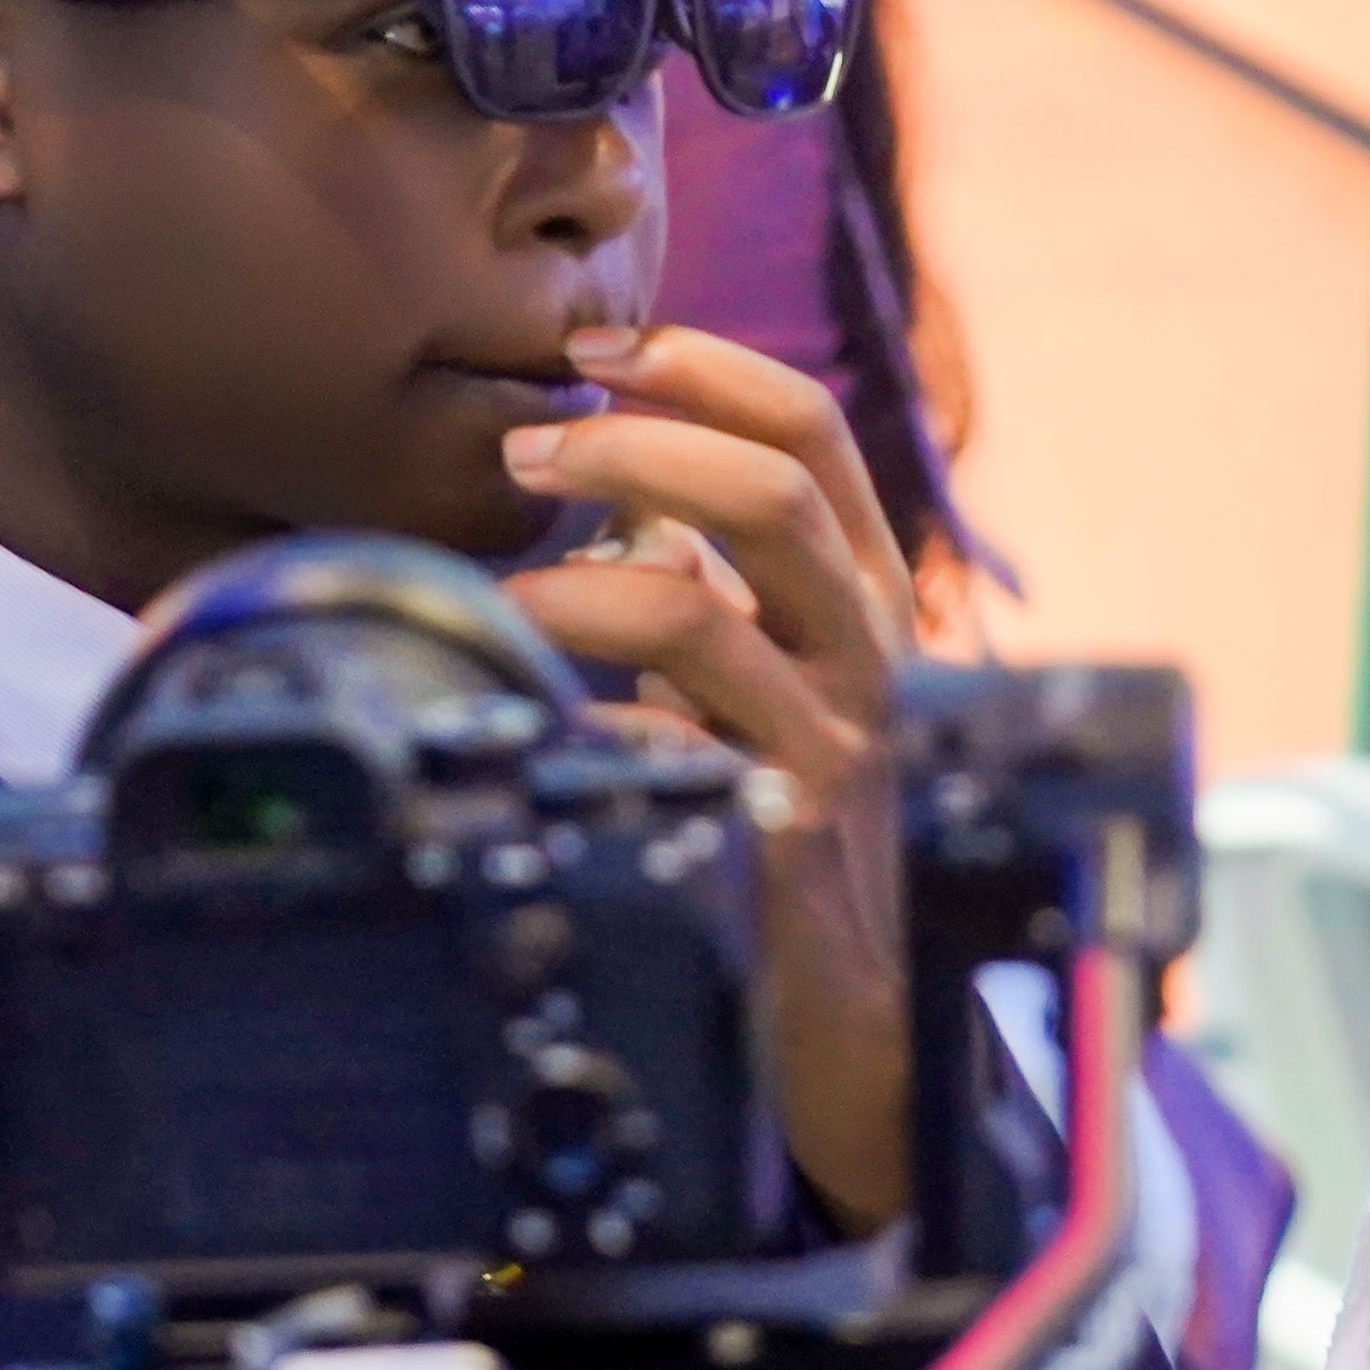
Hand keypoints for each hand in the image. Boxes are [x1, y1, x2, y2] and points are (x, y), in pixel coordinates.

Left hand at [494, 324, 919, 1231]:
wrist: (866, 1025)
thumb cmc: (804, 832)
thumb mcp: (786, 687)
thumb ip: (733, 588)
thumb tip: (636, 493)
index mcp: (870, 599)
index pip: (811, 432)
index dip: (703, 365)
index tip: (598, 344)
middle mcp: (868, 658)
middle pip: (770, 493)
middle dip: (632, 444)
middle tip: (527, 444)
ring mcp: (829, 750)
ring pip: (696, 612)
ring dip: (572, 577)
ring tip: (499, 590)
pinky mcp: (775, 843)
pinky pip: (646, 751)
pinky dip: (568, 723)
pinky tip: (515, 732)